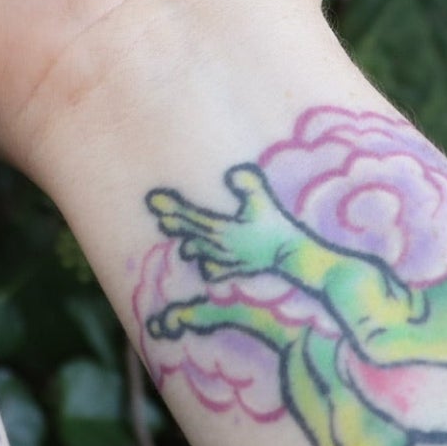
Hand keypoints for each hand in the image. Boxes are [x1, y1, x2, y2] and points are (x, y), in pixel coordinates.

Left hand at [148, 169, 296, 282]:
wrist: (292, 256)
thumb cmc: (277, 227)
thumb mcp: (265, 202)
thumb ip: (249, 185)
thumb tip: (231, 174)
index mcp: (223, 230)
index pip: (191, 218)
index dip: (172, 209)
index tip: (154, 200)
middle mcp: (219, 247)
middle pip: (190, 233)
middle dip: (174, 221)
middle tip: (158, 212)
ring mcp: (226, 261)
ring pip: (199, 253)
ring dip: (189, 243)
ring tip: (176, 234)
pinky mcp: (236, 270)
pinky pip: (214, 271)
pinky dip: (207, 265)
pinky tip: (202, 261)